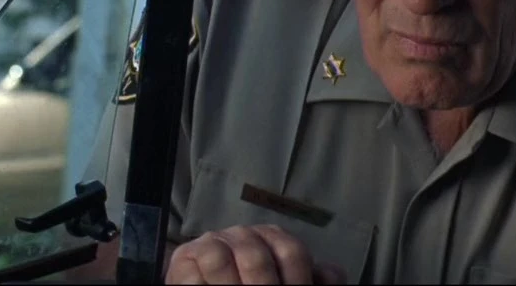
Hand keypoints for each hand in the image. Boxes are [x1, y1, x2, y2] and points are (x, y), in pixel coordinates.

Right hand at [166, 224, 346, 284]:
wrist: (209, 283)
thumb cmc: (251, 283)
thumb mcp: (286, 282)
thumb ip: (312, 277)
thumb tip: (331, 275)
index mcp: (273, 238)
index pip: (292, 254)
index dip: (297, 281)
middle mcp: (243, 235)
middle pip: (256, 259)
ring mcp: (211, 243)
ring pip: (220, 261)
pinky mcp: (184, 258)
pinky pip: (191, 274)